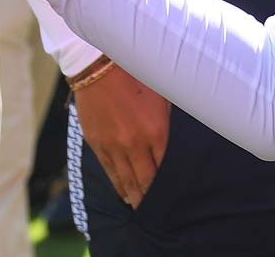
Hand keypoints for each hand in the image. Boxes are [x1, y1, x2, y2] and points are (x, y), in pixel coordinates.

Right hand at [75, 67, 170, 208]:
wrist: (97, 63)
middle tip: (158, 210)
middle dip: (152, 197)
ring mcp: (113, 145)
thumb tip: (178, 134)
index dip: (169, 183)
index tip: (174, 193)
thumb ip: (169, 118)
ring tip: (140, 206)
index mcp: (156, 130)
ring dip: (135, 195)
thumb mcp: (162, 93)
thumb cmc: (136, 73)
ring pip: (126, 180)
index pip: (165, 168)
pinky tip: (123, 193)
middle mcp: (135, 143)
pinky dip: (117, 184)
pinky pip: (109, 171)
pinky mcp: (96, 142)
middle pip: (146, 180)